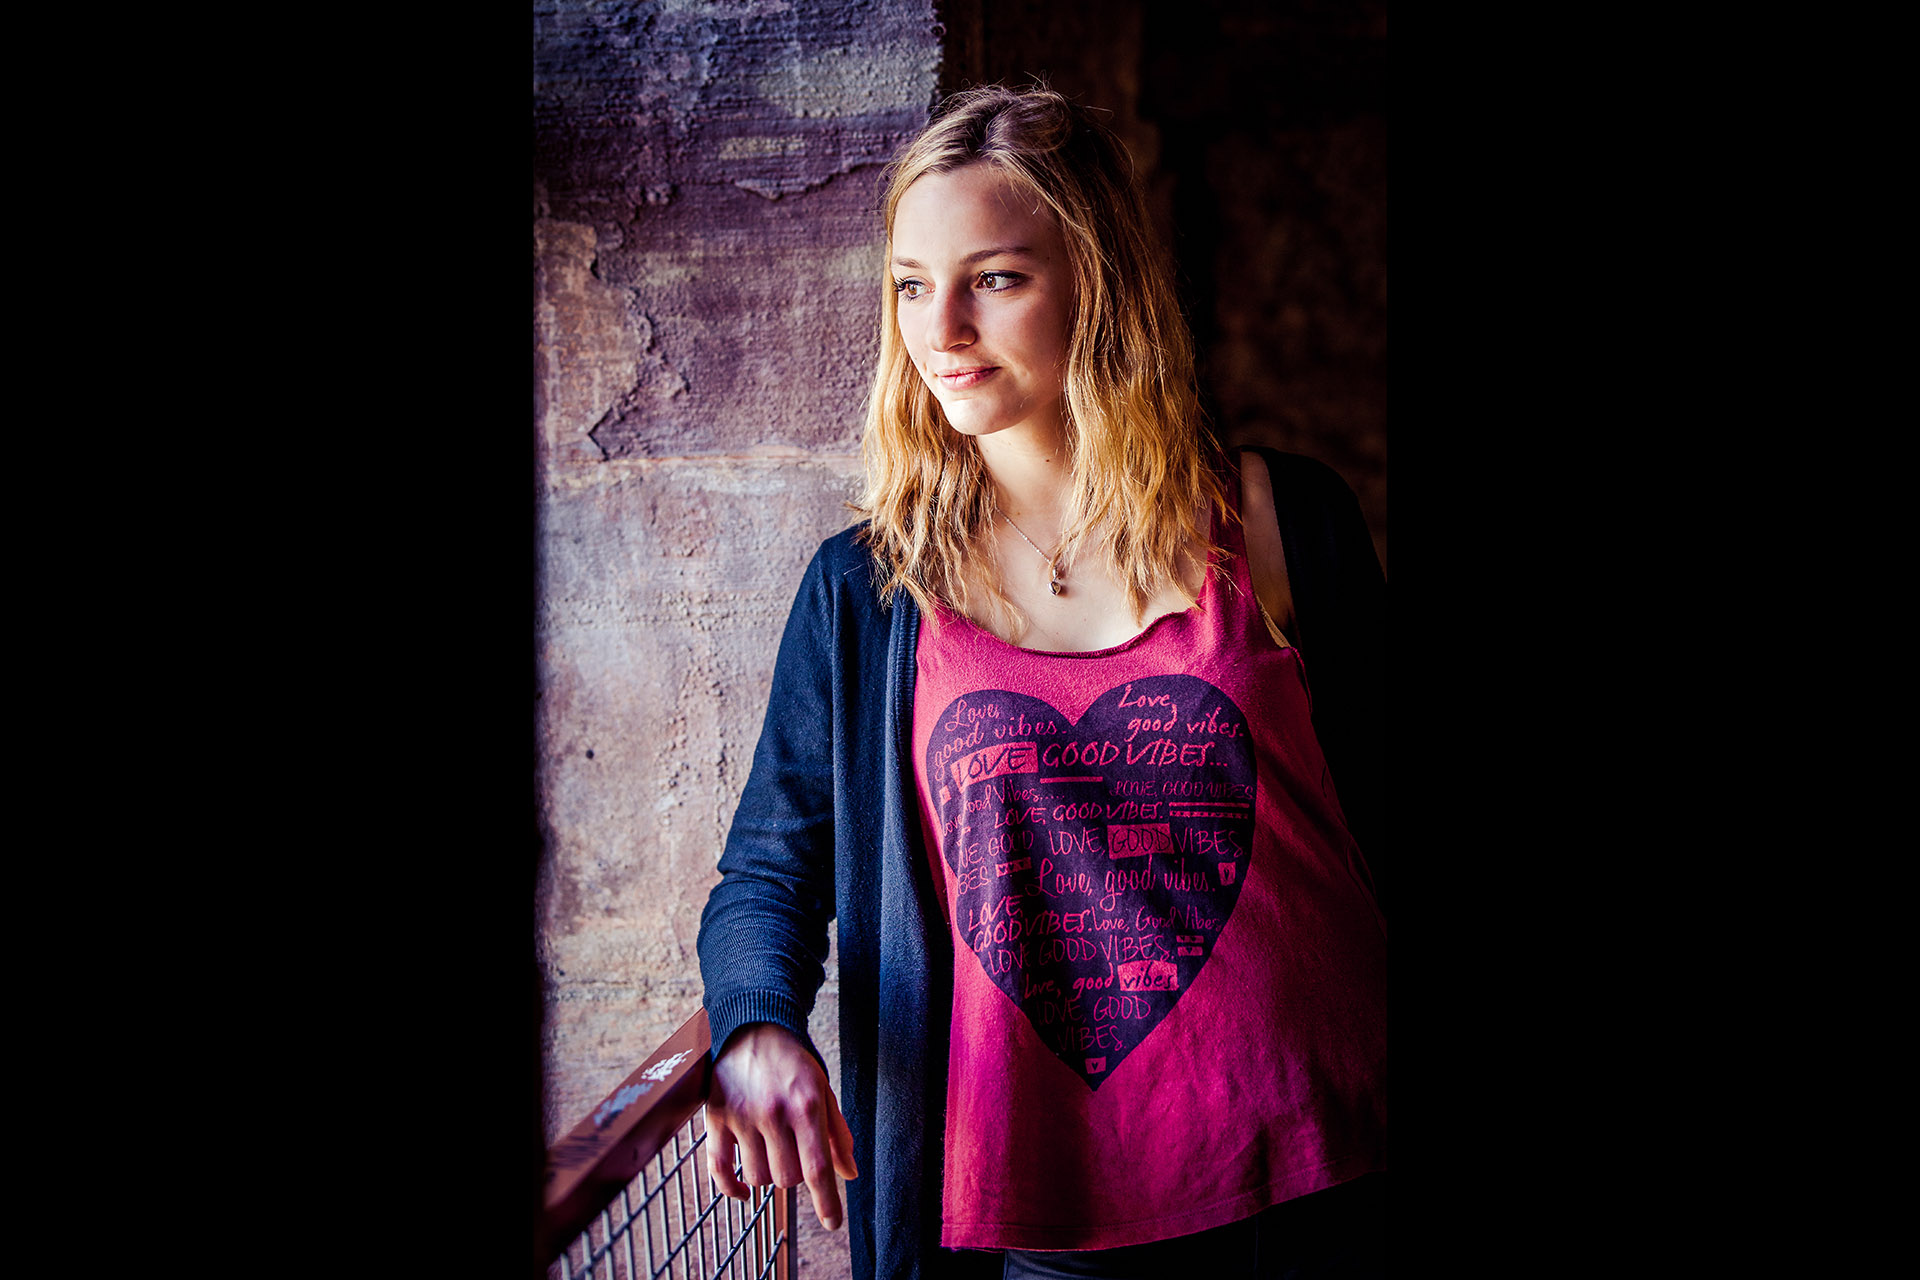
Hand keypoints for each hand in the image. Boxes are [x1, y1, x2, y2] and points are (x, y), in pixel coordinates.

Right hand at [705, 1023, 859, 1230]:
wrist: (753, 1028)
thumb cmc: (793, 1064)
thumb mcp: (823, 1091)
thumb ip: (838, 1134)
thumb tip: (850, 1174)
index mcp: (806, 1105)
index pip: (817, 1168)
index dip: (827, 1202)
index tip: (833, 1224)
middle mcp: (774, 1112)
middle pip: (787, 1178)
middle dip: (795, 1175)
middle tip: (794, 1153)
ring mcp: (742, 1116)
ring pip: (757, 1177)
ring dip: (767, 1175)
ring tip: (771, 1151)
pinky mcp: (715, 1117)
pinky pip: (720, 1169)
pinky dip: (731, 1188)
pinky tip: (742, 1190)